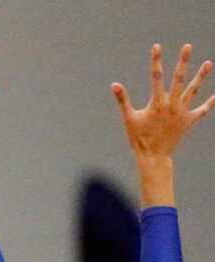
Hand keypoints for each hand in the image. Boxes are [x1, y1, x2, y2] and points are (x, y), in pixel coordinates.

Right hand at [112, 43, 214, 158]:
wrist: (153, 156)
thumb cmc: (139, 138)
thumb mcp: (129, 118)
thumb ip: (123, 100)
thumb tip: (114, 85)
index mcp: (157, 103)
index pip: (156, 77)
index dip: (156, 61)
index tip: (156, 47)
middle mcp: (172, 105)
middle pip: (179, 79)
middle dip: (183, 62)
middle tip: (187, 47)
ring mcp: (182, 113)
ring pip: (193, 91)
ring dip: (201, 77)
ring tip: (208, 63)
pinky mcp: (188, 121)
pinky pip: (202, 110)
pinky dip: (210, 103)